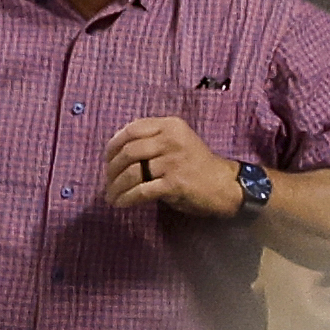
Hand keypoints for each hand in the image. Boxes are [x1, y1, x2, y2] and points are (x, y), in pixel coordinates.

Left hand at [103, 115, 243, 216]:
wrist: (222, 185)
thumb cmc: (195, 164)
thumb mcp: (177, 142)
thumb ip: (152, 141)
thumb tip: (116, 154)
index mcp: (171, 125)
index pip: (132, 129)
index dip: (114, 145)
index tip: (107, 160)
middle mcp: (172, 139)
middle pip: (128, 151)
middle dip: (112, 169)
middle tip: (108, 182)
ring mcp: (173, 161)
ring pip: (132, 173)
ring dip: (116, 187)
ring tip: (111, 196)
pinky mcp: (174, 183)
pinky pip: (141, 191)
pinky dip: (127, 199)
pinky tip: (121, 204)